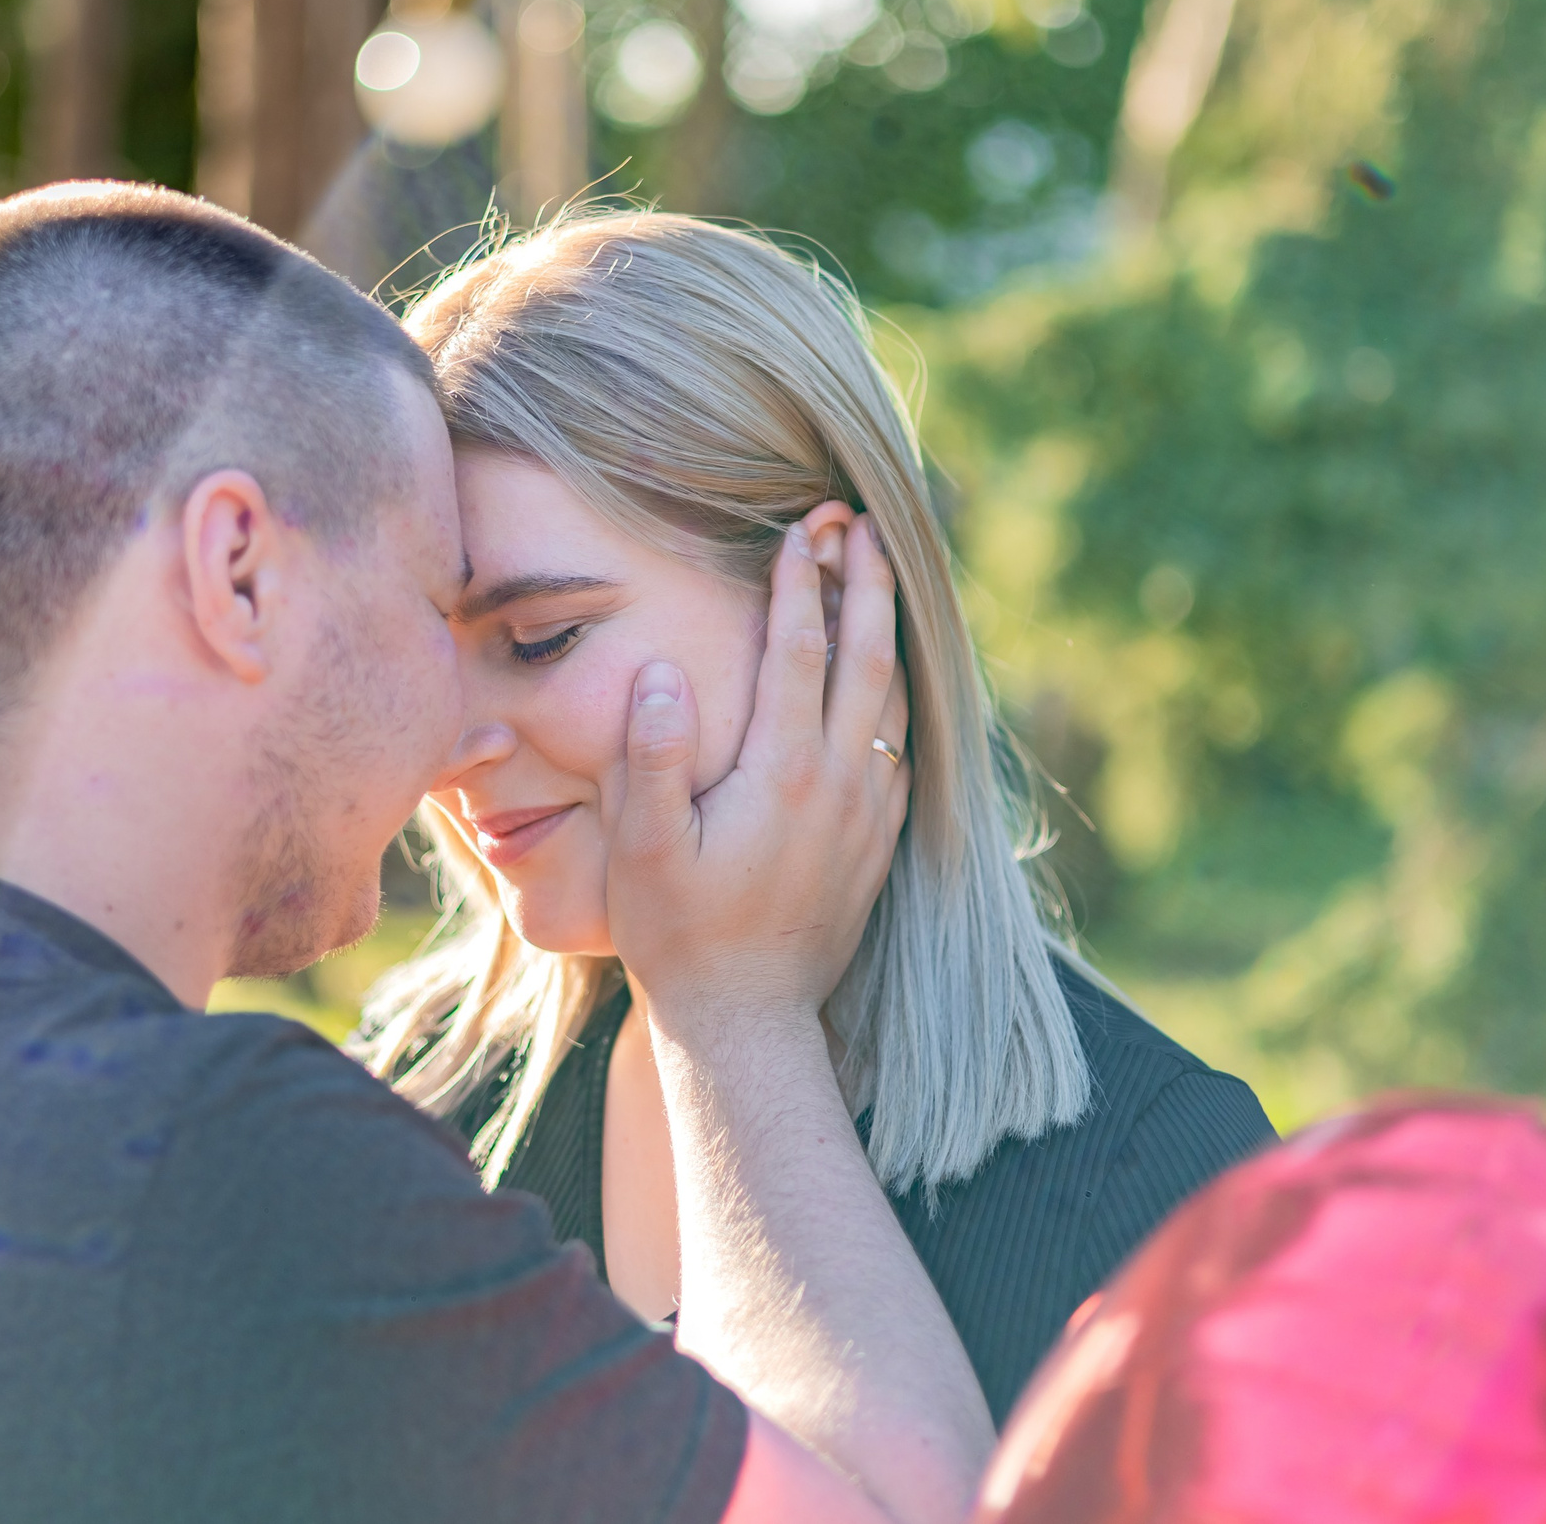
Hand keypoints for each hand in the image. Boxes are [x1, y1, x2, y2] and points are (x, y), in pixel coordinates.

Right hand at [605, 508, 911, 1030]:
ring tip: (879, 578)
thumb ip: (650, 758)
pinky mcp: (878, 842)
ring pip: (895, 700)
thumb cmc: (678, 935)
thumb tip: (663, 674)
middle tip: (860, 525)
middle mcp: (839, 785)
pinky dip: (899, 694)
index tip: (801, 529)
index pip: (798, 652)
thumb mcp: (643, 850)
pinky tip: (887, 677)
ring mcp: (868, 814)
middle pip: (869, 659)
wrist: (746, 1021)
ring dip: (889, 631)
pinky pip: (902, 747)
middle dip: (866, 584)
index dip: (800, 584)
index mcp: (781, 774)